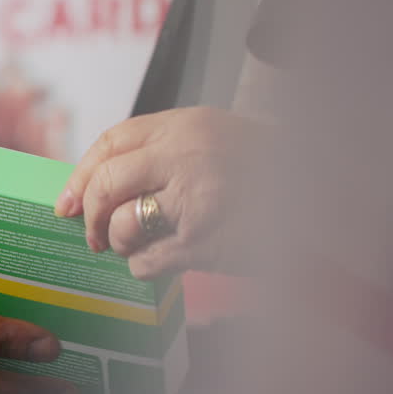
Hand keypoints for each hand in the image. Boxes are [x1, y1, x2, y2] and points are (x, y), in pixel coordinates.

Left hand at [54, 107, 260, 278]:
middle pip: (106, 185)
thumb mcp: (219, 140)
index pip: (112, 142)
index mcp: (188, 125)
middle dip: (90, 216)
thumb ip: (167, 153)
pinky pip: (147, 262)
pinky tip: (167, 260)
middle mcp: (187, 157)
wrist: (327, 201)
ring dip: (122, 244)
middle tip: (93, 237)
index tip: (65, 202)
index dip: (81, 175)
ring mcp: (195, 200)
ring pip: (123, 227)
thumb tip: (105, 185)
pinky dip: (146, 267)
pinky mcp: (203, 243)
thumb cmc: (270, 173)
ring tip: (142, 246)